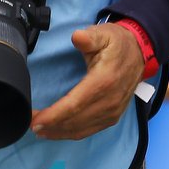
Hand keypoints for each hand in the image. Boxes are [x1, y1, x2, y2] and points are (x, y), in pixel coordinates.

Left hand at [30, 23, 144, 140]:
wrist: (140, 53)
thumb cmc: (117, 43)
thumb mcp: (104, 34)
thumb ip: (89, 37)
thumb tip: (77, 37)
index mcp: (104, 81)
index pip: (74, 104)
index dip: (53, 115)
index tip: (34, 119)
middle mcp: (109, 101)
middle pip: (75, 120)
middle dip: (50, 125)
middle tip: (29, 124)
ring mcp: (113, 112)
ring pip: (81, 129)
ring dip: (58, 132)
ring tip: (39, 130)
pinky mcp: (113, 117)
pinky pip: (89, 130)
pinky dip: (71, 134)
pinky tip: (57, 132)